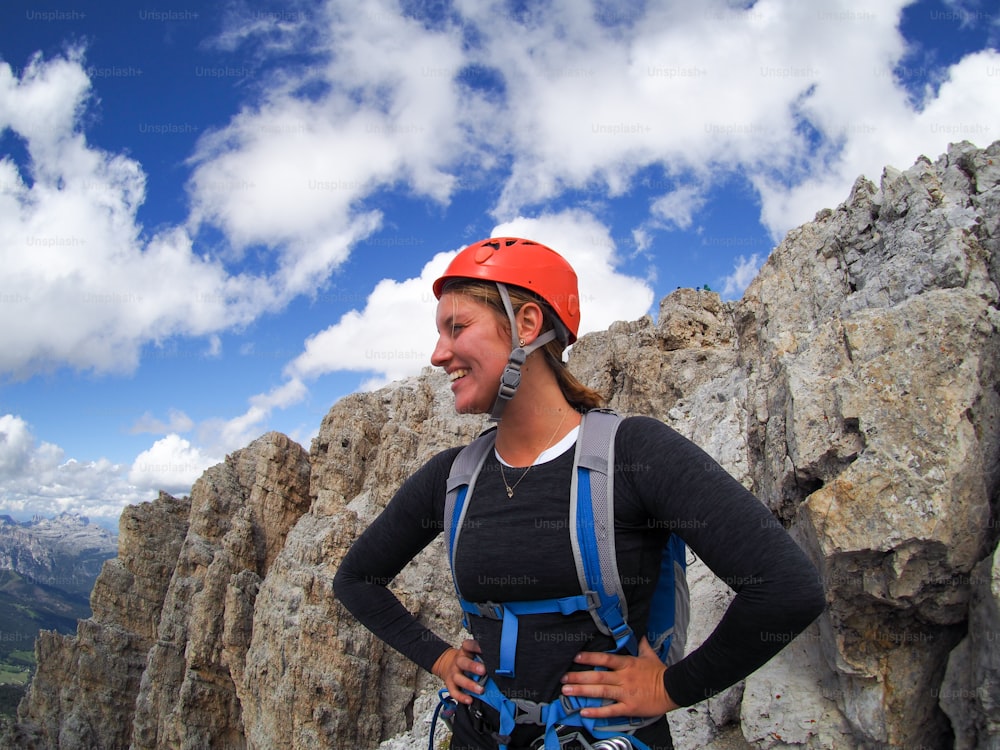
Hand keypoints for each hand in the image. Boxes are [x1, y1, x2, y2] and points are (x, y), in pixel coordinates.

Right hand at [432, 639, 485, 704]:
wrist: (447, 664)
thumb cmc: (466, 659)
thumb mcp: (473, 653)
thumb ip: (483, 655)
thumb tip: (501, 660)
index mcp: (465, 651)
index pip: (468, 645)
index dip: (475, 646)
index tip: (484, 649)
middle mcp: (458, 661)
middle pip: (463, 662)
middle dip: (473, 666)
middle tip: (483, 671)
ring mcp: (453, 673)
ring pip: (459, 678)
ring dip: (470, 685)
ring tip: (480, 690)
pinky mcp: (450, 684)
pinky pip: (454, 691)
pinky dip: (461, 697)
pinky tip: (470, 699)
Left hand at [559, 637, 678, 718]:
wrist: (673, 688)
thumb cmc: (661, 673)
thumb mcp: (650, 655)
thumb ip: (642, 646)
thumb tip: (640, 635)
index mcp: (627, 664)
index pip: (605, 659)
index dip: (589, 658)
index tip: (575, 657)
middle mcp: (623, 678)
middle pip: (597, 676)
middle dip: (578, 677)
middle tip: (563, 678)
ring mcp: (625, 693)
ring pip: (600, 692)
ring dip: (582, 691)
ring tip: (567, 691)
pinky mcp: (629, 707)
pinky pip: (610, 709)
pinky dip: (596, 711)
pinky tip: (584, 712)